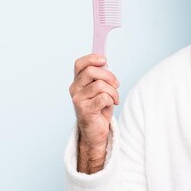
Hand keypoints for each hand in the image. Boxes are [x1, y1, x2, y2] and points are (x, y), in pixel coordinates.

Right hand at [69, 54, 119, 171]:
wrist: (95, 132)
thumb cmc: (99, 108)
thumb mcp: (101, 89)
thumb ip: (100, 77)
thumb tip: (105, 63)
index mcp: (78, 82)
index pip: (79, 64)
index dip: (92, 58)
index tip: (104, 60)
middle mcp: (74, 89)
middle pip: (91, 71)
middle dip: (109, 76)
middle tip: (116, 84)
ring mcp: (78, 100)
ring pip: (100, 85)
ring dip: (113, 92)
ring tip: (114, 99)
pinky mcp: (85, 110)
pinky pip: (103, 98)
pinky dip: (111, 100)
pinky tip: (111, 105)